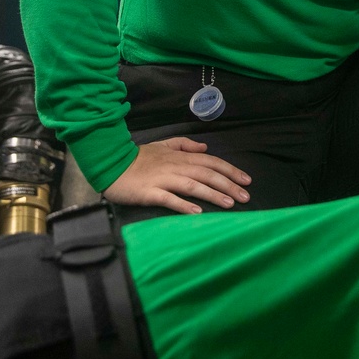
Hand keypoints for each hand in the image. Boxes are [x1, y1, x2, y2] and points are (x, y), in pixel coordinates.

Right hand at [103, 138, 250, 215]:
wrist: (111, 165)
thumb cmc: (138, 158)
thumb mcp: (163, 145)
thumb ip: (184, 144)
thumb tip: (205, 146)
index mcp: (180, 157)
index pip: (211, 162)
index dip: (230, 170)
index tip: (247, 180)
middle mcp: (175, 167)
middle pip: (207, 174)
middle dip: (229, 185)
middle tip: (246, 196)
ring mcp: (163, 179)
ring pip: (193, 185)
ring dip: (212, 194)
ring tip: (229, 204)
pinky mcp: (150, 193)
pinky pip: (169, 199)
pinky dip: (184, 205)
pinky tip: (197, 213)